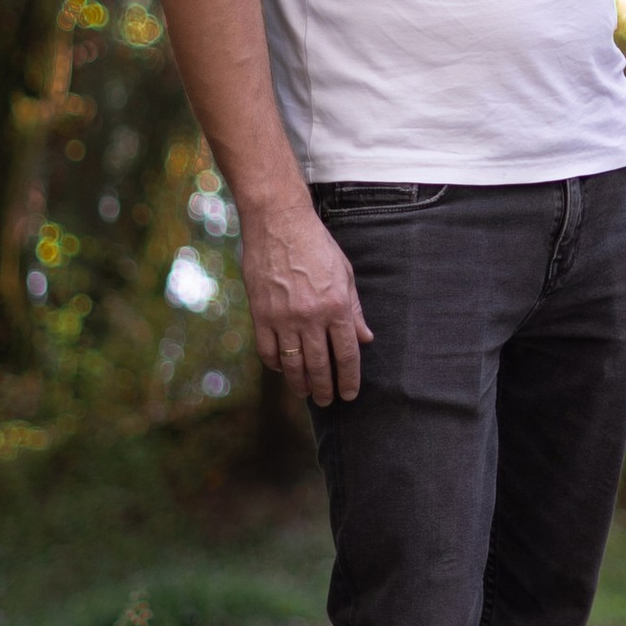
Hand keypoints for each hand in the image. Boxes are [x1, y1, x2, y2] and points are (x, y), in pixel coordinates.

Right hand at [240, 192, 372, 404]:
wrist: (278, 223)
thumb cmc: (316, 245)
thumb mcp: (345, 273)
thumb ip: (355, 309)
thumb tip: (365, 339)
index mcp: (336, 306)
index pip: (346, 354)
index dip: (349, 379)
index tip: (349, 394)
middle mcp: (311, 316)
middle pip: (320, 365)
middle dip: (325, 389)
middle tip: (327, 401)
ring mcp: (283, 318)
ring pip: (293, 364)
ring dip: (300, 384)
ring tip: (306, 393)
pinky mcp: (260, 314)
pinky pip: (268, 351)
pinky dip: (276, 364)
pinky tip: (282, 368)